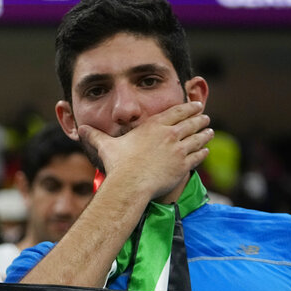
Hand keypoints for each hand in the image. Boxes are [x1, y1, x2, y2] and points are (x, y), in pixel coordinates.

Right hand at [78, 101, 213, 201]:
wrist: (129, 184)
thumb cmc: (118, 165)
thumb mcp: (106, 146)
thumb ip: (95, 136)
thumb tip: (80, 129)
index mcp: (154, 126)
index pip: (177, 112)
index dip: (189, 107)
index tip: (196, 106)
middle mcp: (169, 135)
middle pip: (192, 123)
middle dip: (201, 119)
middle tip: (206, 118)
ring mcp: (178, 150)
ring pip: (199, 138)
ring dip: (206, 134)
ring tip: (210, 132)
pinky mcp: (183, 165)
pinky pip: (198, 156)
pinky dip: (203, 152)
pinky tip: (205, 151)